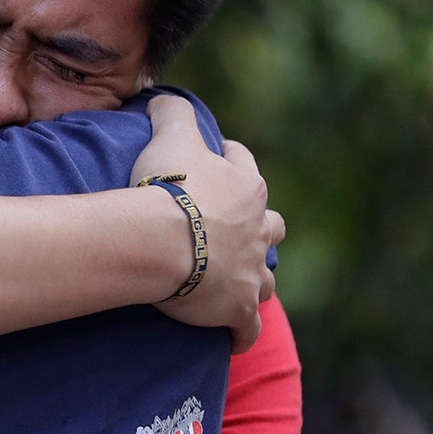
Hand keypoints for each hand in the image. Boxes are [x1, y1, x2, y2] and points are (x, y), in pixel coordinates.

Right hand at [130, 96, 284, 353]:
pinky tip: (236, 338)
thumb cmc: (168, 189)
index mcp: (245, 187)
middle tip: (235, 231)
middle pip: (271, 226)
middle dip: (259, 227)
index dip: (229, 163)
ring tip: (240, 283)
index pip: (243, 167)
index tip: (212, 164)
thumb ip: (171, 112)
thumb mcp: (170, 136)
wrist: (163, 242)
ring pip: (266, 279)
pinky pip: (247, 327)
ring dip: (255, 280)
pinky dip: (243, 333)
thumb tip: (161, 95)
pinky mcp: (237, 308)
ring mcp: (249, 272)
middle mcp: (257, 229)